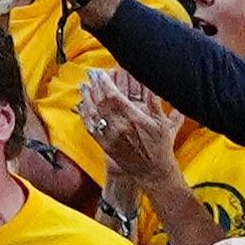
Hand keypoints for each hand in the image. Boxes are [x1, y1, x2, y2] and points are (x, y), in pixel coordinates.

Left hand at [80, 69, 181, 185]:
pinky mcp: (105, 145)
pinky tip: (82, 106)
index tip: (100, 72)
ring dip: (87, 98)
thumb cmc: (159, 147)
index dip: (104, 82)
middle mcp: (119, 127)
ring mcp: (110, 137)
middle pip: (101, 102)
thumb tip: (150, 83)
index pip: (113, 96)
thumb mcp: (162, 123)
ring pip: (93, 113)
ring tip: (84, 86)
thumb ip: (155, 102)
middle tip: (91, 74)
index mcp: (133, 119)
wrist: (151, 172)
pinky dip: (85, 116)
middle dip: (95, 86)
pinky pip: (91, 128)